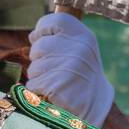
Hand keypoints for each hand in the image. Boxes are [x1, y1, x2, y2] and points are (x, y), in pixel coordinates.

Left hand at [26, 12, 114, 128]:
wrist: (95, 107)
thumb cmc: (82, 76)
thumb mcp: (80, 50)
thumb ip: (61, 39)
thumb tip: (33, 36)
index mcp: (84, 37)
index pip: (55, 21)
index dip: (42, 30)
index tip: (39, 39)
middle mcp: (78, 49)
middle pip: (38, 47)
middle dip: (39, 59)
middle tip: (54, 70)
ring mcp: (67, 68)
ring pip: (33, 68)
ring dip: (39, 77)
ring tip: (56, 83)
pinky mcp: (56, 86)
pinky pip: (33, 84)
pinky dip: (38, 91)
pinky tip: (52, 94)